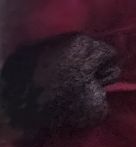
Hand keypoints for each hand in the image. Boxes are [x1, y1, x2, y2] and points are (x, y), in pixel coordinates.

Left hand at [0, 34, 118, 137]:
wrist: (14, 109)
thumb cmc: (57, 106)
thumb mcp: (94, 108)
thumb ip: (104, 92)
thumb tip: (100, 88)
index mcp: (87, 46)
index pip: (110, 55)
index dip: (105, 73)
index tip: (94, 86)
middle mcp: (67, 37)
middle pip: (88, 50)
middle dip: (86, 65)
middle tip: (76, 84)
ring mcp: (45, 42)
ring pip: (67, 50)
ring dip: (66, 63)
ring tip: (57, 82)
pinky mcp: (27, 50)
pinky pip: (46, 55)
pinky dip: (48, 65)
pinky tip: (42, 79)